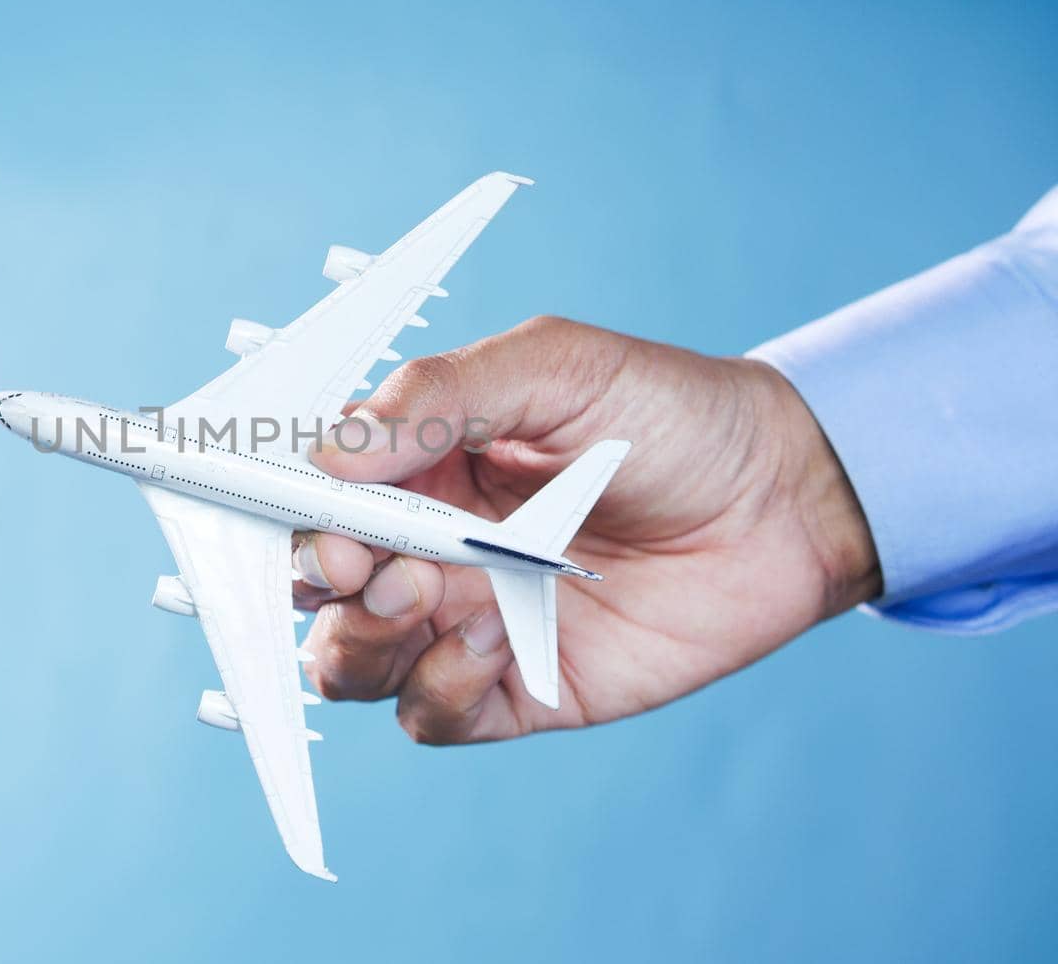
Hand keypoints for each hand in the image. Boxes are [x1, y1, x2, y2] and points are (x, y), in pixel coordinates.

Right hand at [294, 316, 879, 743]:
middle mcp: (429, 545)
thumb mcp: (554, 367)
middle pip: (317, 587)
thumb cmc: (671, 414)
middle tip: (368, 566)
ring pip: (352, 661)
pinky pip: (431, 714)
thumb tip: (331, 450)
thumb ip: (438, 396)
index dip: (294, 512)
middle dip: (321, 582)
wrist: (786, 498)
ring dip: (362, 643)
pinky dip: (437, 690)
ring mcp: (466, 619)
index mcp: (420, 463)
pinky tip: (491, 644)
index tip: (319, 517)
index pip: (314, 494)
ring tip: (427, 601)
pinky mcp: (517, 685)